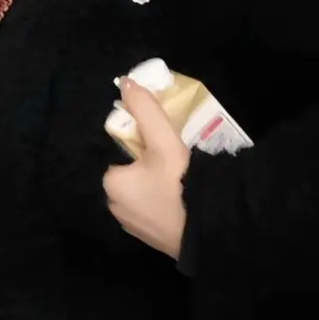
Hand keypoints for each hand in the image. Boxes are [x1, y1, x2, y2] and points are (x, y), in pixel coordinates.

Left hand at [102, 78, 190, 259]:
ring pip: (140, 193)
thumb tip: (125, 81)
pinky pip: (151, 209)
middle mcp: (114, 207)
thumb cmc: (179, 184)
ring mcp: (133, 226)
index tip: (157, 141)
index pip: (118, 153)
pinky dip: (161, 201)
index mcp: (110, 183)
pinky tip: (179, 196)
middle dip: (145, 163)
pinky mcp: (150, 238)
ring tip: (178, 175)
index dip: (137, 143)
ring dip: (154, 183)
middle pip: (128, 173)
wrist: (208, 231)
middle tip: (171, 156)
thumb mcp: (163, 140)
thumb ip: (144, 109)